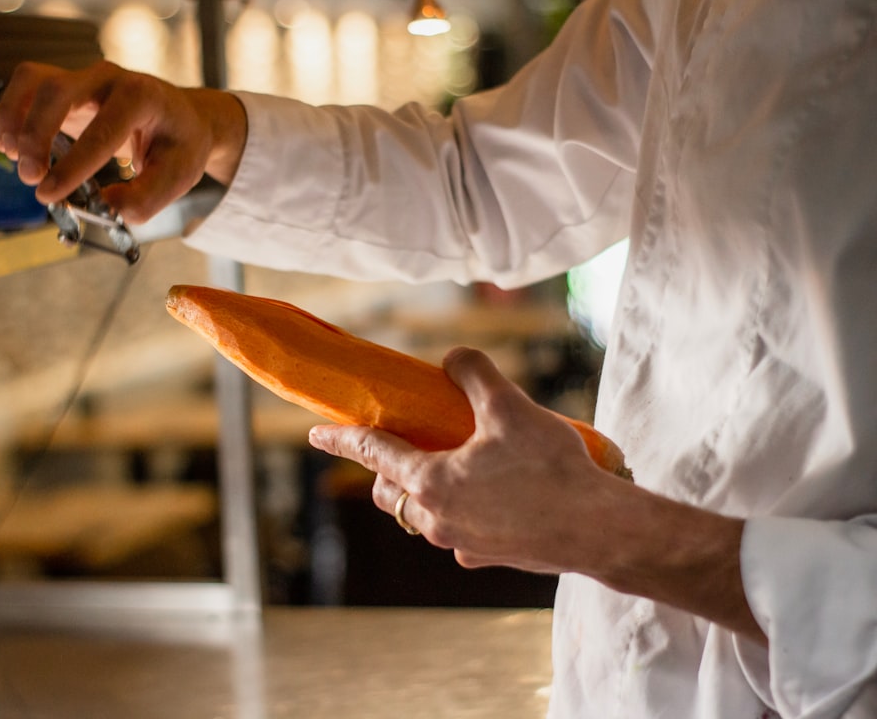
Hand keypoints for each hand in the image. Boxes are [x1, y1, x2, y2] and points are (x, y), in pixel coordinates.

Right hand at [0, 60, 246, 223]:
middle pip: (56, 90)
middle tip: (31, 177)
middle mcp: (108, 79)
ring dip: (13, 118)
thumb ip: (147, 197)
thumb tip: (110, 209)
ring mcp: (83, 78)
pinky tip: (12, 147)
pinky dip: (11, 115)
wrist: (181, 118)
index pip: (103, 128)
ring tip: (12, 156)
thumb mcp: (178, 175)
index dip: (73, 164)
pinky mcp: (65, 88)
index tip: (51, 193)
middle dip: (36, 134)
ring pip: (33, 80)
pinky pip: (26, 88)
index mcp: (142, 96)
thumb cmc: (179, 145)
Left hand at [309, 346, 618, 575]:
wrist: (599, 530)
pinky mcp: (489, 556)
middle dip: (384, 472)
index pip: (373, 452)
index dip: (341, 438)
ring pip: (423, 516)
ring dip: (424, 493)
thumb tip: (454, 359)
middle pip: (391, 493)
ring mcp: (461, 542)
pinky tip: (491, 496)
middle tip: (396, 449)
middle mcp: (436, 518)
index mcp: (430, 481)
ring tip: (449, 468)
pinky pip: (459, 532)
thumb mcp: (509, 406)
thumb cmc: (551, 468)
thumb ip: (474, 374)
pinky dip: (461, 512)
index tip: (315, 433)